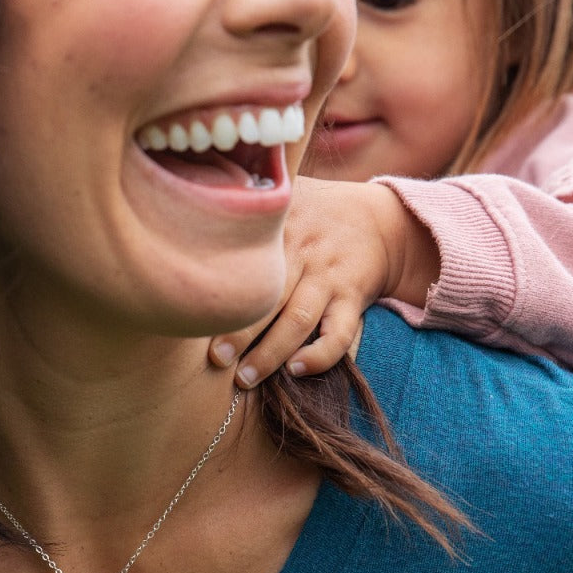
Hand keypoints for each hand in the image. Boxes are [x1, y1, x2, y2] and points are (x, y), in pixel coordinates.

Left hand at [209, 178, 440, 386]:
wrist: (382, 219)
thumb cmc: (316, 210)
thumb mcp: (285, 193)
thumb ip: (246, 197)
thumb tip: (189, 204)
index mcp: (279, 227)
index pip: (246, 263)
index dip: (222, 292)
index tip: (194, 317)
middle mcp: (303, 252)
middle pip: (268, 297)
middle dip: (240, 332)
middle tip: (216, 360)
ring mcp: (329, 277)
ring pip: (299, 320)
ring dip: (271, 353)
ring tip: (246, 378)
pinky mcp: (353, 299)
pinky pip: (341, 334)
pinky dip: (321, 356)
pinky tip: (297, 371)